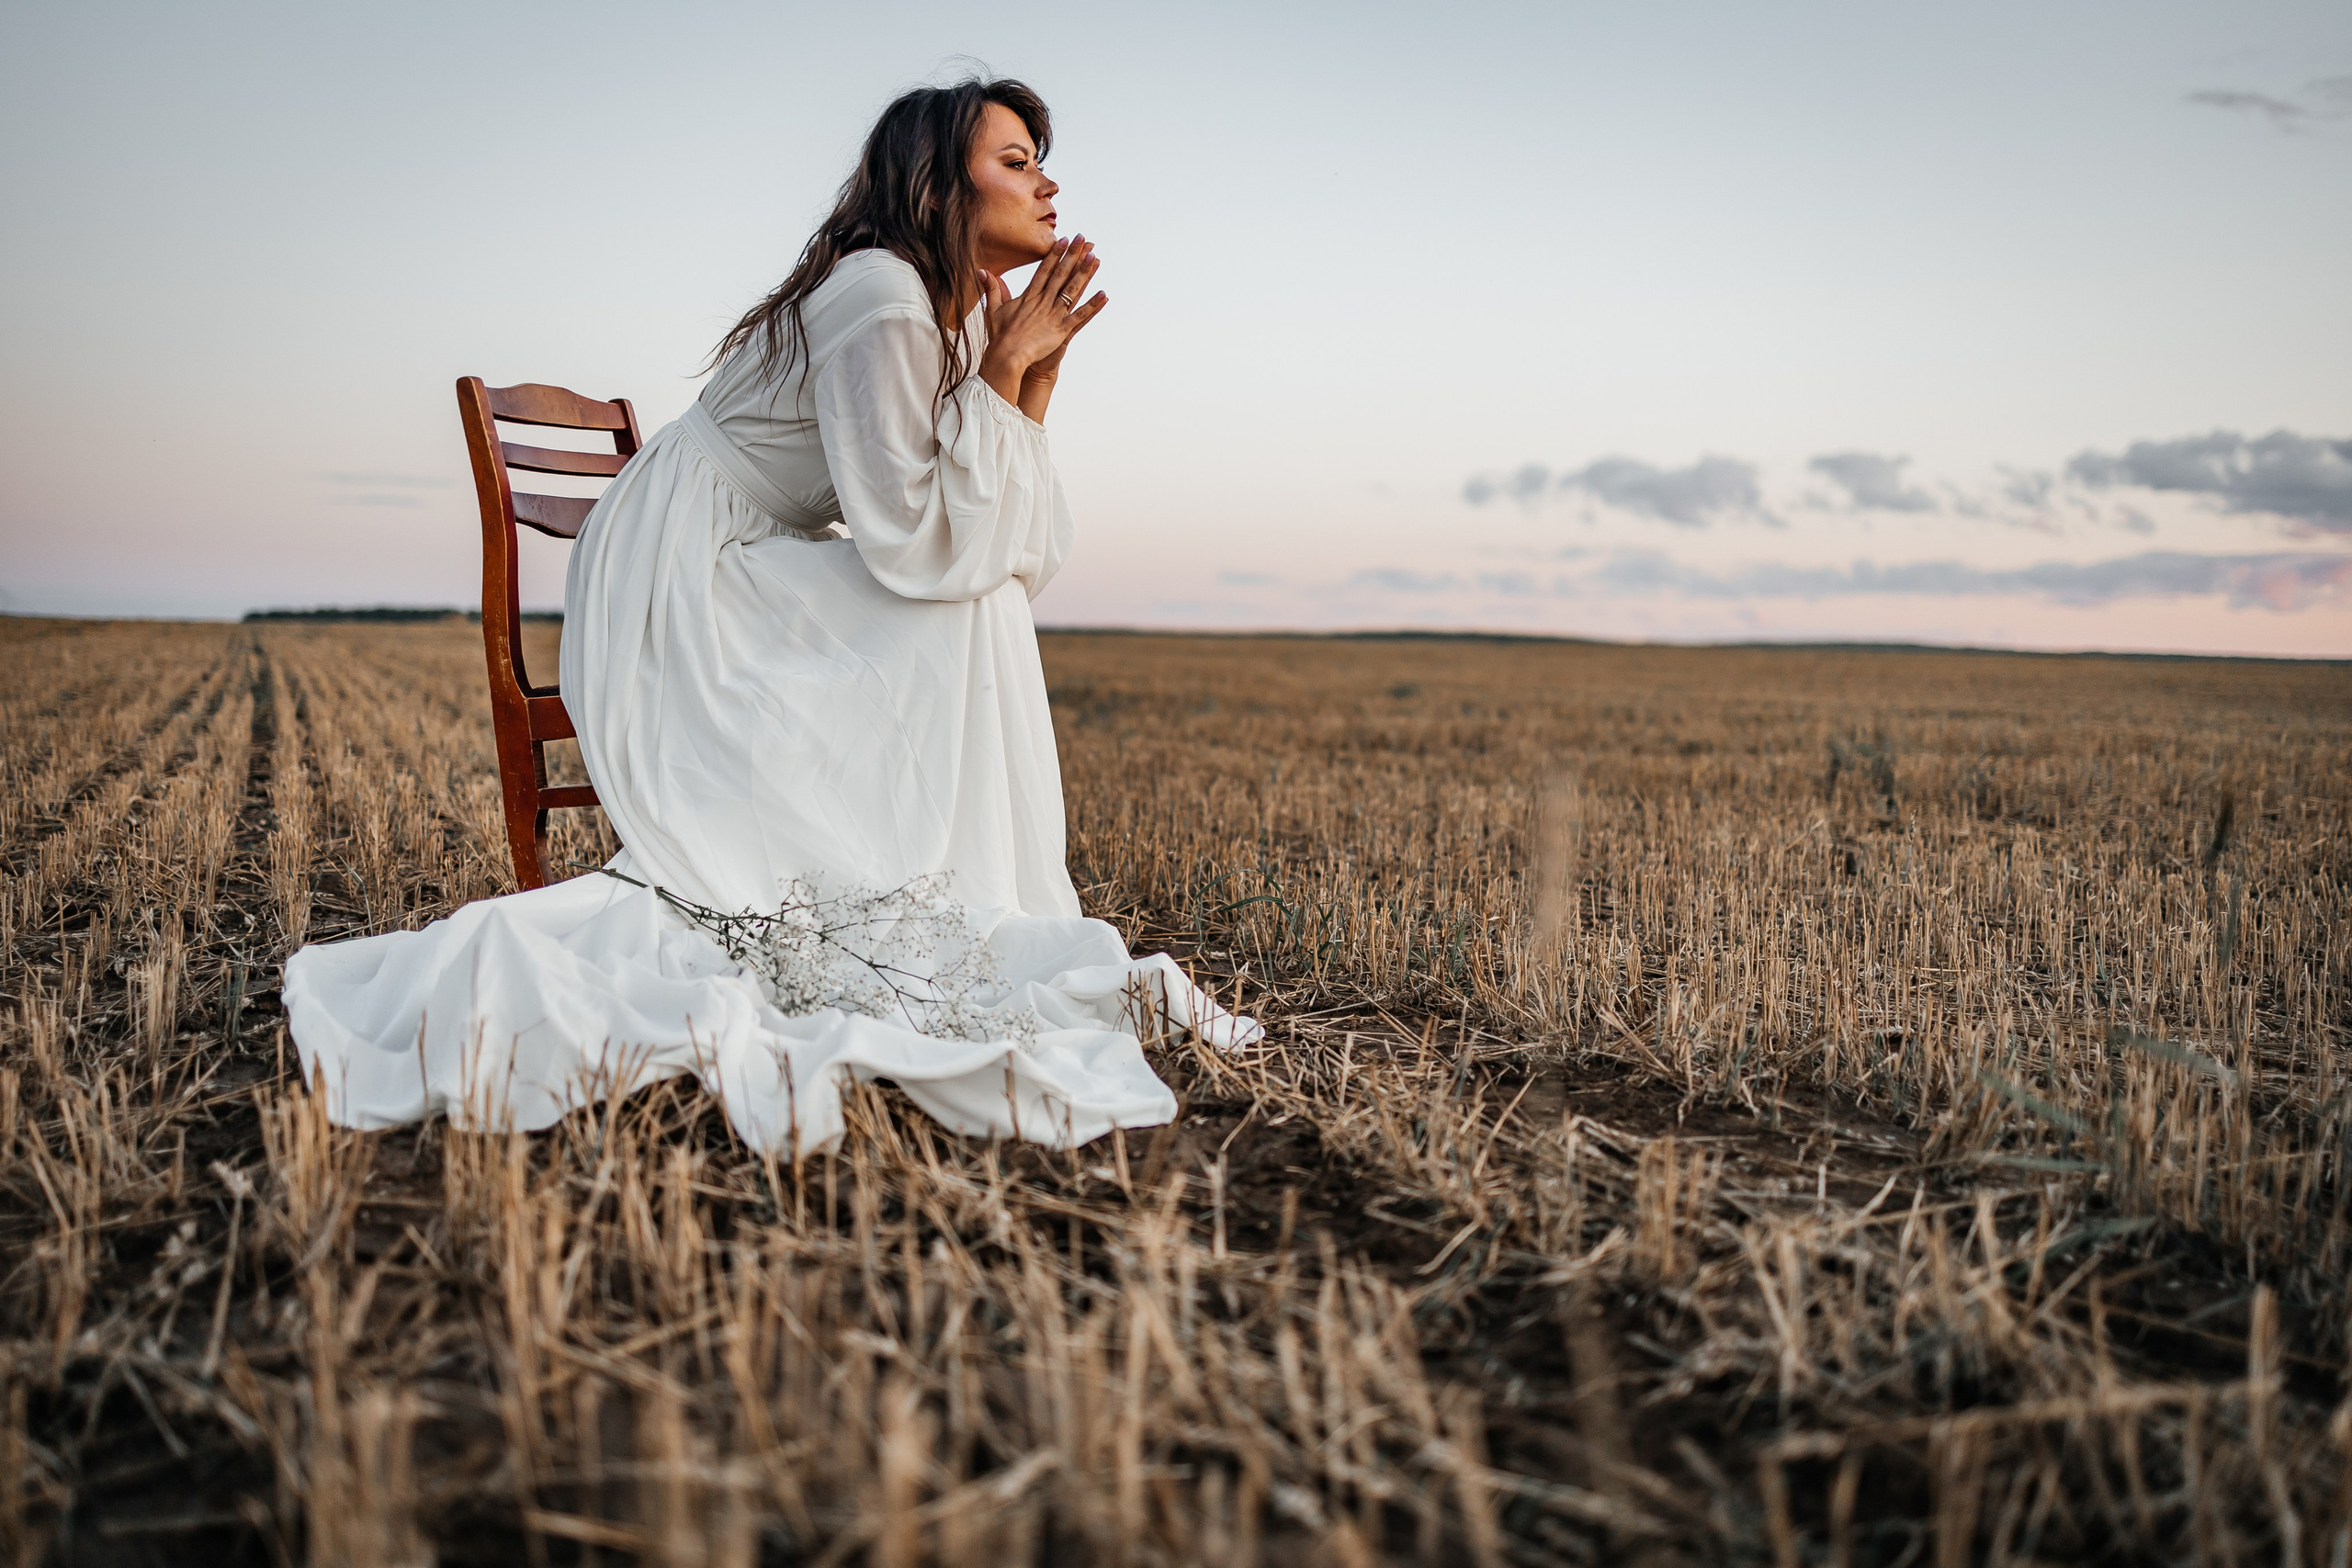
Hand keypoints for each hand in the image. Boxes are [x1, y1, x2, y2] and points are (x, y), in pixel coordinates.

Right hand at [976, 237, 1106, 418]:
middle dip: (1073, 255)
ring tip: (1095, 257)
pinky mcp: (1061, 330)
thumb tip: (982, 271)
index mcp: (1029, 296)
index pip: (1045, 269)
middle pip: (1061, 274)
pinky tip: (1104, 295)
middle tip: (1083, 239)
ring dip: (1084, 273)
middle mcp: (1043, 301)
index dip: (1055, 254)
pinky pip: (1080, 316)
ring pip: (1072, 290)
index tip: (1062, 239)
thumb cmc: (999, 336)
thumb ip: (991, 289)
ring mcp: (1053, 315)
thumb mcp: (993, 309)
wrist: (1007, 356)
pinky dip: (1092, 306)